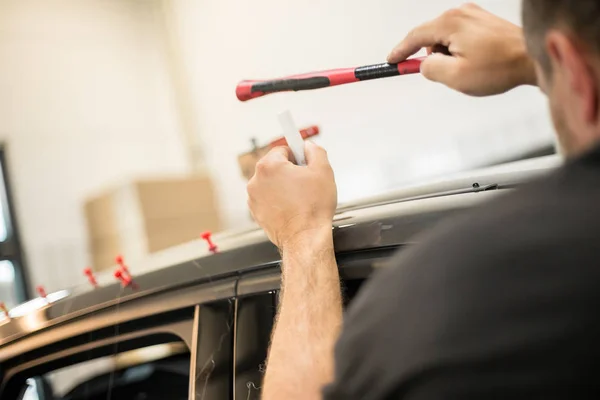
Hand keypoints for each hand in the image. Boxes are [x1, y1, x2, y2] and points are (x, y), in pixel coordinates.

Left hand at [247, 142, 336, 248]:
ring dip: (283, 186)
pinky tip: (292, 207)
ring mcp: (254, 198)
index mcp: (269, 166)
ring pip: (271, 183)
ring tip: (300, 197)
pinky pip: (268, 198)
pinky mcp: (256, 212)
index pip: (283, 149)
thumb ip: (315, 151)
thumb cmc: (312, 208)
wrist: (305, 238)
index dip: (297, 154)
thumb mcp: (323, 170)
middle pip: (275, 166)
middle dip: (290, 171)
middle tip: (306, 181)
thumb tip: (309, 147)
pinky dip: (278, 200)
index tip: (303, 159)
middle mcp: (256, 180)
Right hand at [387, 3, 536, 95]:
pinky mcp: (483, 21)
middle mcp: (459, 13)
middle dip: (433, 58)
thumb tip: (423, 64)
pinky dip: (459, 51)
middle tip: (448, 75)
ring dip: (448, 56)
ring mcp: (473, 15)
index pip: (415, 36)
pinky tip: (476, 63)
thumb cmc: (497, 68)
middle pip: (430, 37)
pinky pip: (460, 37)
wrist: (533, 58)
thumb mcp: (455, 77)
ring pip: (445, 38)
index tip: (391, 62)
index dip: (400, 51)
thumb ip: (429, 69)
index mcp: (449, 23)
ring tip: (469, 70)